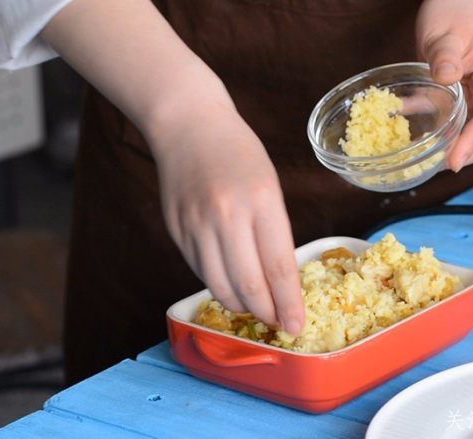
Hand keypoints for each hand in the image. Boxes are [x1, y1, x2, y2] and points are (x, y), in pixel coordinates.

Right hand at [150, 103, 303, 334]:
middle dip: (267, 313)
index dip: (288, 303)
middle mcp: (227, 216)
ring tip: (255, 308)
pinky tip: (231, 284)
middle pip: (249, 285)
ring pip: (220, 286)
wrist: (187, 125)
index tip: (296, 326)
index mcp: (261, 200)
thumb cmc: (238, 152)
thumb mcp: (270, 185)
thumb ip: (273, 232)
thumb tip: (279, 282)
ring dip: (241, 306)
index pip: (278, 266)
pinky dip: (218, 285)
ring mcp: (197, 225)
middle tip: (278, 324)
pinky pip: (200, 272)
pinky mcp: (176, 231)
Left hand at [416, 0, 472, 171]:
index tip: (453, 162)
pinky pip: (452, 123)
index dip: (472, 142)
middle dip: (464, 154)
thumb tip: (446, 78)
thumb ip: (445, 55)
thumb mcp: (445, 32)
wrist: (454, 3)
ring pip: (470, 133)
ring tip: (424, 161)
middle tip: (434, 166)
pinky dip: (435, 134)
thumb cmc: (452, 12)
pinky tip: (411, 138)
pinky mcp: (460, 99)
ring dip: (451, 149)